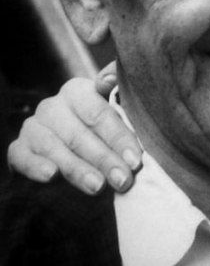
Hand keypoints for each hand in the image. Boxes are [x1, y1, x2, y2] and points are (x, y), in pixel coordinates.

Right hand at [6, 62, 141, 194]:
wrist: (78, 163)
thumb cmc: (103, 139)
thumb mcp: (117, 123)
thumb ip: (123, 104)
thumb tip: (109, 79)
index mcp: (80, 92)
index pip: (100, 113)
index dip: (119, 138)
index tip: (135, 160)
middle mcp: (54, 106)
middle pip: (80, 133)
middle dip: (104, 159)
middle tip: (123, 180)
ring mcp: (33, 127)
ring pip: (54, 147)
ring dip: (77, 169)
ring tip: (98, 187)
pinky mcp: (18, 149)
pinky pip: (23, 157)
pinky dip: (37, 166)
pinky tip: (51, 176)